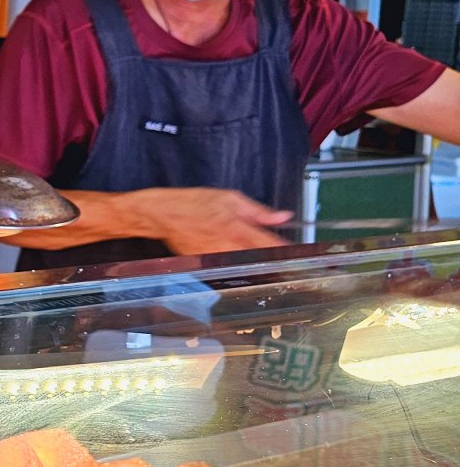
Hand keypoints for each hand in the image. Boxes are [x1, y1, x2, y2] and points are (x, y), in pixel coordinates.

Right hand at [135, 187, 292, 255]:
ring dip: (258, 267)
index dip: (290, 253)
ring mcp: (217, 257)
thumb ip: (258, 211)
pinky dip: (238, 265)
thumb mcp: (229, 198)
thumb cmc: (192, 203)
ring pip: (245, 267)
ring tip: (272, 268)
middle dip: (276, 264)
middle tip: (291, 267)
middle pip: (260, 261)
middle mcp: (229, 246)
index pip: (271, 244)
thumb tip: (283, 216)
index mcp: (238, 228)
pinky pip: (228, 266)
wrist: (162, 214)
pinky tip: (242, 263)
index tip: (305, 259)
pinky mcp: (206, 263)